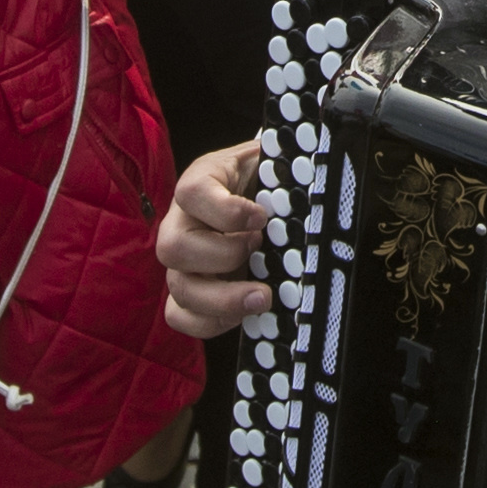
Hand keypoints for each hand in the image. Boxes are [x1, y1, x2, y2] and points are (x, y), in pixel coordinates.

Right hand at [156, 138, 273, 336]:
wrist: (263, 197)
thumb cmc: (266, 182)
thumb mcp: (273, 165)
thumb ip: (286, 170)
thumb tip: (313, 186)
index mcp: (201, 182)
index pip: (191, 193)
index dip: (225, 210)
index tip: (262, 217)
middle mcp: (182, 222)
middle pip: (173, 247)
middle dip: (222, 256)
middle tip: (260, 251)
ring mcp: (182, 260)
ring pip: (179, 287)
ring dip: (222, 299)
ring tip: (263, 296)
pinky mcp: (189, 290)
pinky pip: (180, 315)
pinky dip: (211, 322)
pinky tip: (243, 313)